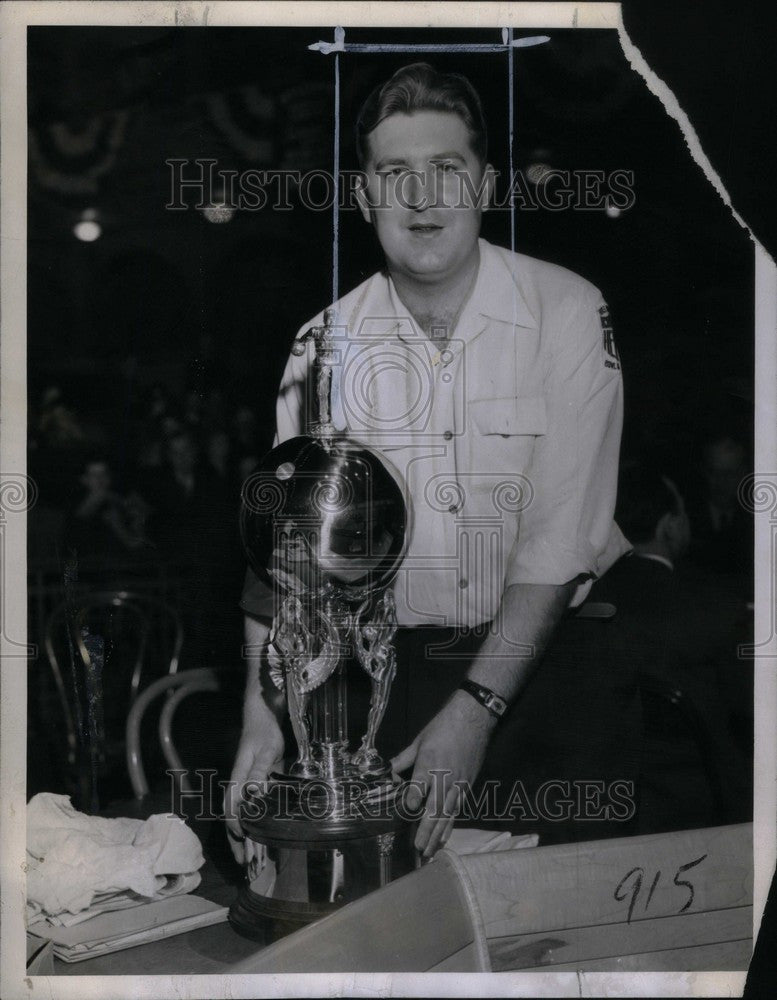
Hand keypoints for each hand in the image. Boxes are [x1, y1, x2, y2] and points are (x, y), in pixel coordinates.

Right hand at [224, 718, 283, 864]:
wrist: (261, 719)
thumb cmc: (264, 733)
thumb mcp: (266, 749)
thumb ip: (259, 769)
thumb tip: (253, 791)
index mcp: (239, 778)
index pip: (232, 807)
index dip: (236, 826)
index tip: (243, 842)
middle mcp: (239, 785)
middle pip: (232, 818)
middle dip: (237, 841)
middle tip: (245, 865)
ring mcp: (244, 787)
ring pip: (239, 817)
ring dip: (243, 838)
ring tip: (249, 860)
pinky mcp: (252, 786)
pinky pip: (249, 811)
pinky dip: (252, 827)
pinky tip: (258, 838)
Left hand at [391, 690, 496, 858]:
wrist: (473, 720)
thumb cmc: (443, 727)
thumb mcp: (419, 741)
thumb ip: (403, 760)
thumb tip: (388, 773)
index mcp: (429, 764)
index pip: (419, 787)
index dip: (413, 800)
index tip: (407, 811)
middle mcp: (444, 777)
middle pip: (435, 808)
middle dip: (427, 830)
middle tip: (419, 848)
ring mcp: (458, 784)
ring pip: (448, 813)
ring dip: (439, 833)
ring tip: (430, 851)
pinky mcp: (467, 785)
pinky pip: (458, 809)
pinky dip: (451, 824)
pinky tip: (445, 836)